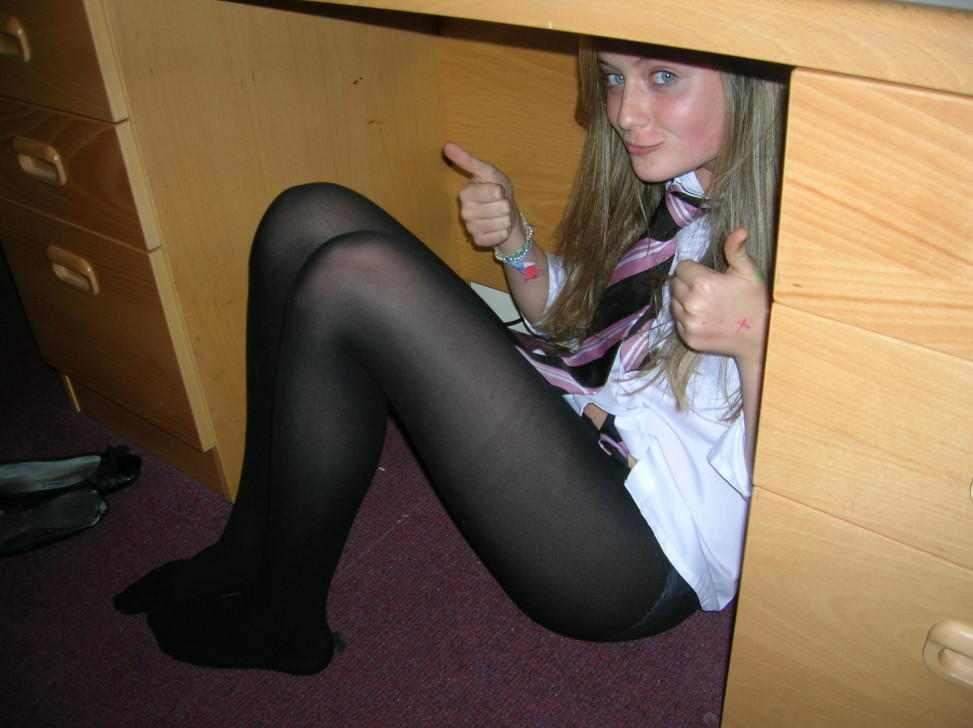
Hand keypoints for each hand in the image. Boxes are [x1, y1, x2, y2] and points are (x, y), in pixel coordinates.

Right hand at [443, 142, 523, 252]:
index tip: (498, 191)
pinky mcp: (478, 241)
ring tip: (501, 216)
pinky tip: (499, 228)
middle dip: (506, 206)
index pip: (494, 192)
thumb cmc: (497, 192)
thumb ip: (468, 161)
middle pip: (500, 207)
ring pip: (501, 223)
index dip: (501, 191)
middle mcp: (464, 212)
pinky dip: (503, 232)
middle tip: (500, 205)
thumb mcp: (488, 173)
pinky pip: (498, 236)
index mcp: (465, 193)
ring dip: (506, 219)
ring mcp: (471, 228)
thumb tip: (447, 145)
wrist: (503, 217)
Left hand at [670, 228, 768, 364]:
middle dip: (687, 283)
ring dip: (684, 301)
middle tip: (707, 290)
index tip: (707, 275)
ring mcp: (688, 323)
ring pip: (674, 303)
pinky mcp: (688, 338)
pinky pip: (678, 322)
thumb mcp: (748, 272)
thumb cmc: (755, 301)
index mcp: (702, 283)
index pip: (682, 267)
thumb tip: (739, 230)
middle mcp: (690, 304)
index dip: (694, 269)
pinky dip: (686, 319)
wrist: (761, 337)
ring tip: (706, 304)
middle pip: (675, 284)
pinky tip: (705, 318)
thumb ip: (736, 250)